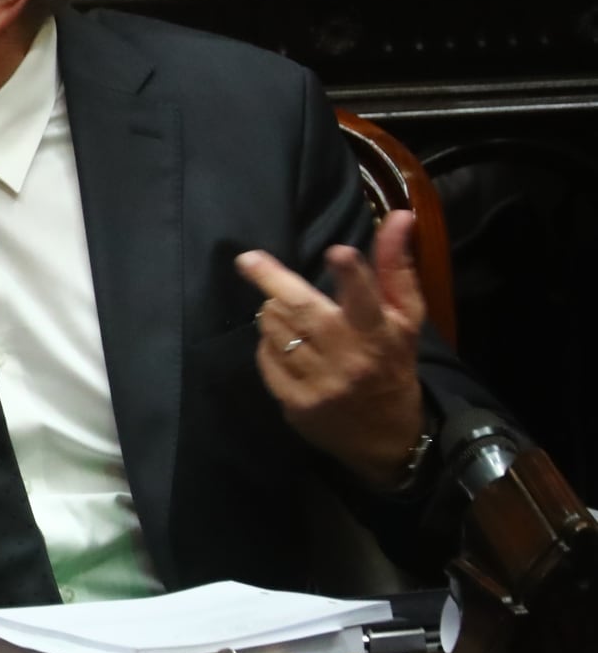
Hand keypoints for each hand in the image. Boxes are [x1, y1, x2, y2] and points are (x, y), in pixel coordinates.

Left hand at [235, 210, 427, 488]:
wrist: (386, 437)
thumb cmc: (394, 365)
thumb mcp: (405, 318)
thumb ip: (396, 267)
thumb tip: (399, 215)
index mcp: (380, 333)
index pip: (366, 299)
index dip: (351, 275)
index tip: (337, 252)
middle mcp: (350, 358)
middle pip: (301, 310)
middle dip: (272, 280)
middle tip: (248, 259)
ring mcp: (320, 383)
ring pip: (276, 330)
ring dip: (272, 313)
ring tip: (283, 311)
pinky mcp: (296, 403)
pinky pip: (267, 360)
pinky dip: (269, 345)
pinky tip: (282, 344)